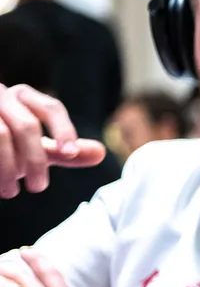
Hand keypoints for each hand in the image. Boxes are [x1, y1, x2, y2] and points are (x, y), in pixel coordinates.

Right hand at [0, 83, 107, 197]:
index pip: (51, 108)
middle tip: (39, 188)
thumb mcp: (35, 147)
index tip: (70, 154)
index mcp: (23, 97)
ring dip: (9, 168)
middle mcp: (0, 94)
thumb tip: (102, 154)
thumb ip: (63, 150)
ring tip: (11, 192)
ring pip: (0, 135)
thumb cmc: (4, 147)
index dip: (64, 131)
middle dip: (36, 160)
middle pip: (27, 126)